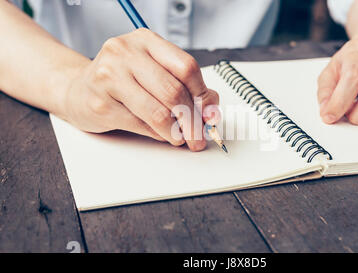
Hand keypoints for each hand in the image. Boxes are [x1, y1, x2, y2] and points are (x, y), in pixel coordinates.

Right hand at [60, 28, 219, 150]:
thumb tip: (210, 109)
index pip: (186, 67)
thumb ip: (184, 86)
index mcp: (145, 40)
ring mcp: (109, 76)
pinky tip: (160, 133)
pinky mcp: (101, 103)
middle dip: (192, 121)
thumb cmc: (122, 80)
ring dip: (176, 132)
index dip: (203, 95)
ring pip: (159, 112)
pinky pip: (141, 125)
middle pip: (174, 91)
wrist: (78, 90)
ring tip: (181, 137)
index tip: (210, 113)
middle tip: (199, 136)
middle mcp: (125, 53)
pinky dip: (158, 134)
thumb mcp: (154, 72)